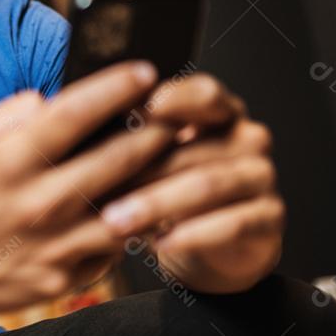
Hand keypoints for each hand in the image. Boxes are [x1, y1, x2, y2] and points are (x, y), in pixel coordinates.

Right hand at [0, 61, 177, 315]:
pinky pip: (114, 250)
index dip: (114, 88)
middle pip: (115, 161)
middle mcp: (37, 202)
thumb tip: (57, 99)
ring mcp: (54, 245)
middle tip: (179, 115)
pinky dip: (138, 226)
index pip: (73, 114)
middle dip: (155, 132)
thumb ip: (15, 112)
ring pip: (128, 210)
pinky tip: (154, 206)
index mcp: (12, 161)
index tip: (145, 71)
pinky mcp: (64, 277)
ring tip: (179, 159)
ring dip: (160, 181)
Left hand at [99, 73, 283, 292]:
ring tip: (117, 220)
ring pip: (209, 184)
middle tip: (98, 184)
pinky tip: (161, 242)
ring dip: (158, 204)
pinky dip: (193, 233)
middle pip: (195, 145)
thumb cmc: (169, 187)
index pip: (203, 93)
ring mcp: (261, 176)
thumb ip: (126, 132)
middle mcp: (246, 136)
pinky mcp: (270, 216)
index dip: (172, 99)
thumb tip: (66, 115)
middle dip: (142, 168)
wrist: (207, 243)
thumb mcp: (147, 157)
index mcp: (218, 110)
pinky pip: (232, 223)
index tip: (134, 111)